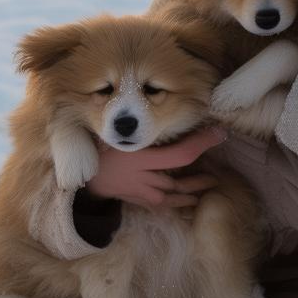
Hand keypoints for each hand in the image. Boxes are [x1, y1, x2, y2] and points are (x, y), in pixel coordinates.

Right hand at [83, 126, 227, 208]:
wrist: (77, 182)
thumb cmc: (92, 151)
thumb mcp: (107, 131)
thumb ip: (117, 113)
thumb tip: (105, 92)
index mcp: (140, 158)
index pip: (180, 154)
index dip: (202, 144)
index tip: (219, 134)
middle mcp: (144, 178)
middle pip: (180, 181)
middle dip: (201, 177)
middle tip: (220, 172)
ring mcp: (141, 193)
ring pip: (173, 196)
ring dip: (192, 192)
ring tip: (209, 186)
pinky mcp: (137, 201)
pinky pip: (161, 206)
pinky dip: (176, 203)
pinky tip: (189, 202)